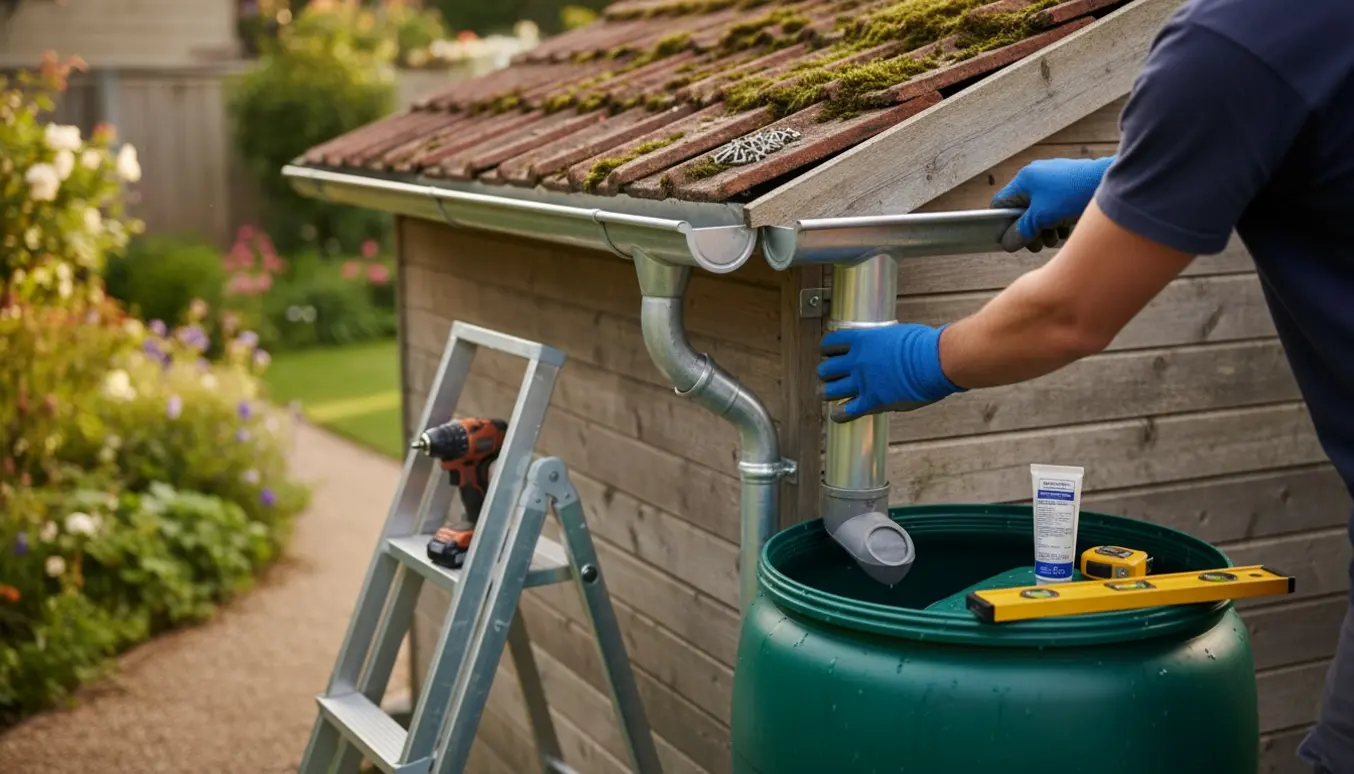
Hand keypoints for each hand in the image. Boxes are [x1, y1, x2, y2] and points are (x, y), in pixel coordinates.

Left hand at [817, 324, 964, 422]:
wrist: (938, 361)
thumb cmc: (925, 345)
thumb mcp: (897, 334)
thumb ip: (883, 343)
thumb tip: (884, 347)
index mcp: (863, 339)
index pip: (830, 344)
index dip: (827, 350)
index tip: (829, 354)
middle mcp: (857, 361)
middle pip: (826, 370)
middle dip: (826, 374)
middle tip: (832, 376)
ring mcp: (863, 382)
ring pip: (830, 391)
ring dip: (828, 393)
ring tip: (830, 394)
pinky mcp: (873, 401)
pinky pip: (845, 412)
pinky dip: (838, 414)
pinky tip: (838, 413)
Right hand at [992, 156, 1114, 252]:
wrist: (1108, 181)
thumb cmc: (1072, 194)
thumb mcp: (1041, 217)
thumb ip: (1021, 231)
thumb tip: (1007, 243)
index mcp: (1025, 179)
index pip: (1001, 203)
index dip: (1002, 224)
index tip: (1011, 240)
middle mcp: (1037, 176)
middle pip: (1021, 210)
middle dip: (1028, 231)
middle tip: (1038, 245)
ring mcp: (1054, 179)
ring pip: (1040, 211)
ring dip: (1045, 229)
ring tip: (1056, 238)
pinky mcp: (1070, 185)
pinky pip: (1055, 207)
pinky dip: (1058, 220)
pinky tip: (1068, 229)